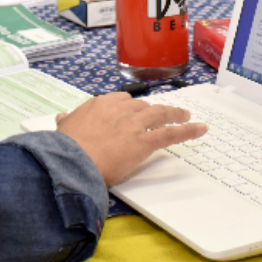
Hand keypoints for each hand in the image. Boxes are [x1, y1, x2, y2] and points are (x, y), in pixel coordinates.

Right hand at [56, 93, 206, 185]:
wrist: (72, 160)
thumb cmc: (67, 148)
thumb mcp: (64, 129)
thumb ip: (67, 121)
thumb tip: (61, 117)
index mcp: (100, 104)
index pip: (121, 100)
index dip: (130, 106)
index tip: (134, 110)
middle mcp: (120, 110)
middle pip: (142, 106)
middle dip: (153, 111)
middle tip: (162, 114)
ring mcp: (134, 124)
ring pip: (160, 114)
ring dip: (175, 114)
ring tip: (185, 115)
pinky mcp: (144, 141)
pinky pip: (170, 133)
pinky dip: (188, 130)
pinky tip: (200, 129)